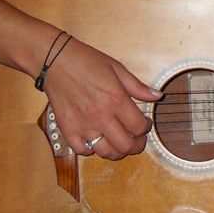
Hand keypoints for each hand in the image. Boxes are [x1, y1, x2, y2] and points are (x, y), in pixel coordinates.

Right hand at [41, 37, 161, 159]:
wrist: (56, 60)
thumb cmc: (86, 61)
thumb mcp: (117, 68)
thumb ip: (138, 86)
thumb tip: (158, 96)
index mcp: (116, 99)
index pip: (139, 127)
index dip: (146, 128)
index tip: (144, 124)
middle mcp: (101, 115)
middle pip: (125, 146)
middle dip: (136, 145)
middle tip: (137, 140)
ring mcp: (83, 124)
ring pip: (106, 152)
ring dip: (117, 151)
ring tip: (119, 143)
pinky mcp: (68, 129)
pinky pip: (82, 150)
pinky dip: (91, 149)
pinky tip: (96, 140)